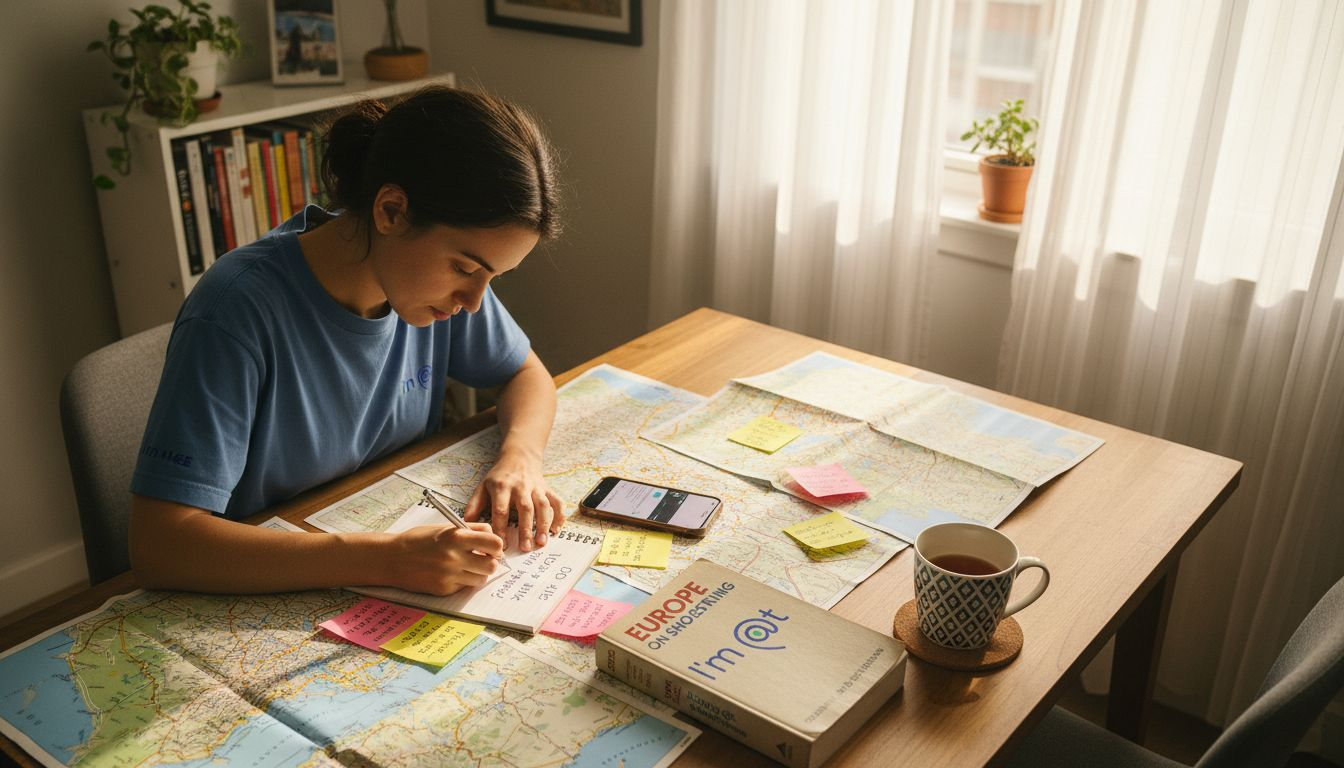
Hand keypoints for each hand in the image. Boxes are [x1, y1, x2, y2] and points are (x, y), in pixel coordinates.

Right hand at [388, 523, 503, 594]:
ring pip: (481, 579)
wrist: (393, 558)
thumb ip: (471, 530)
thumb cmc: (420, 539)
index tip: (492, 546)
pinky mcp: (444, 589)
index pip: (494, 543)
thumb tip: (493, 536)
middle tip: (483, 558)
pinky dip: (463, 580)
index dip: (496, 546)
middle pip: (492, 565)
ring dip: (478, 573)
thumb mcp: (446, 527)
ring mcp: (449, 575)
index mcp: (457, 537)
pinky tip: (450, 573)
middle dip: (490, 562)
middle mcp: (454, 557)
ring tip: (467, 566)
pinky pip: (465, 586)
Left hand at [462, 445, 565, 551]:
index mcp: (502, 486)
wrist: (519, 456)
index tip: (501, 545)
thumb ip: (474, 504)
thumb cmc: (499, 476)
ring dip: (543, 524)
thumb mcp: (483, 485)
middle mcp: (521, 486)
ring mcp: (536, 487)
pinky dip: (559, 516)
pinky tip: (556, 530)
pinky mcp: (547, 489)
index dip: (501, 527)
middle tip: (525, 548)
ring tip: (541, 542)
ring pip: (543, 506)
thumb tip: (466, 524)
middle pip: (525, 508)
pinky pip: (557, 502)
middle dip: (526, 529)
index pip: (501, 509)